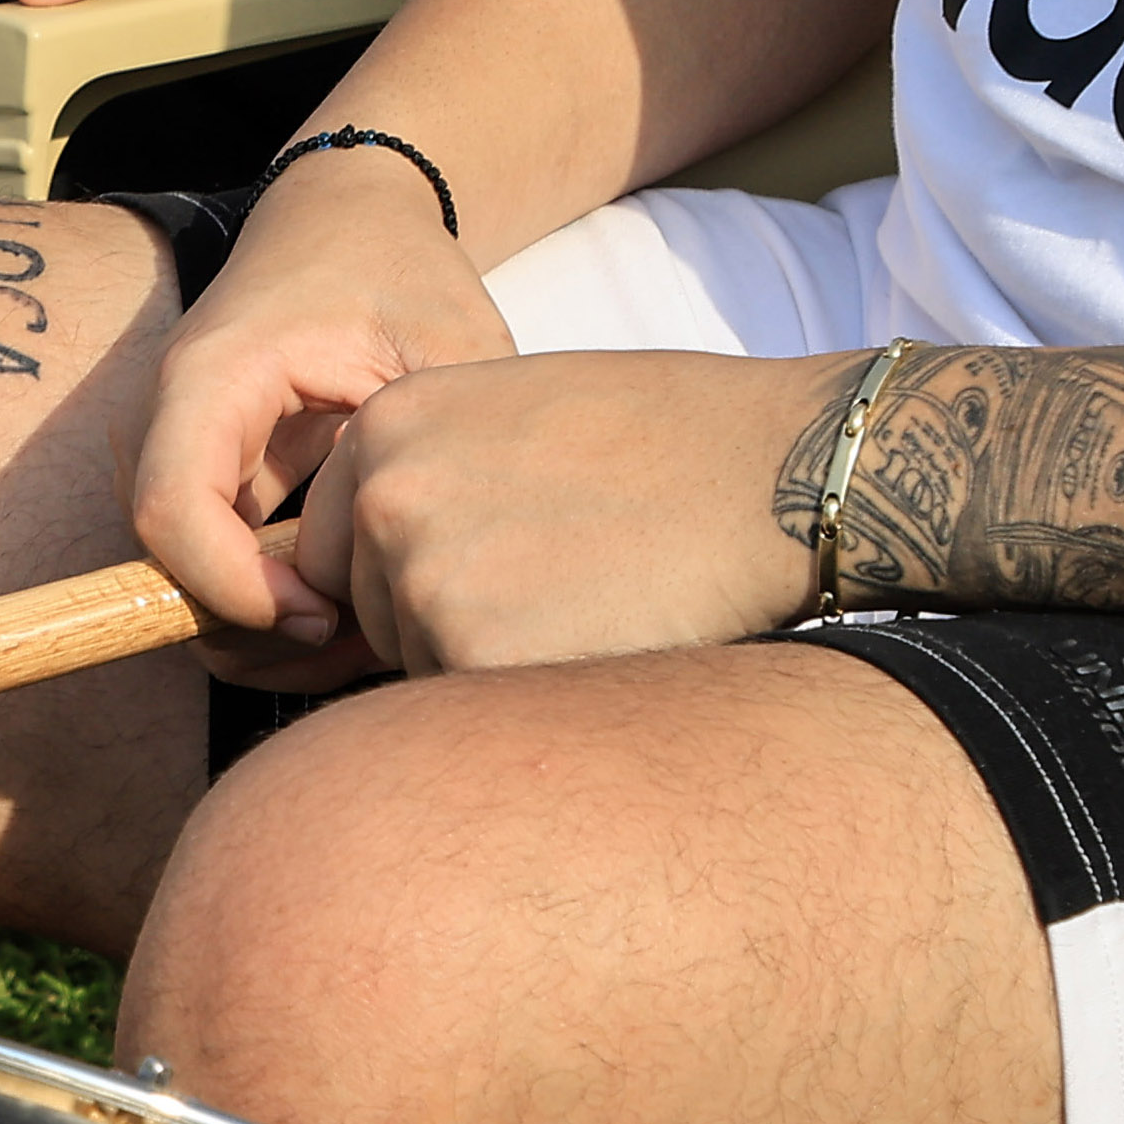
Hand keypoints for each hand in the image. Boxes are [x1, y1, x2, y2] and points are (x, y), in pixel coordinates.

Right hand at [123, 157, 520, 685]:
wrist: (344, 216)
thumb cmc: (395, 270)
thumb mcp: (444, 349)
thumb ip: (422, 456)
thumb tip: (391, 577)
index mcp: (212, 377)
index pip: (174, 514)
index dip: (238, 591)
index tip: (329, 614)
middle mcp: (169, 420)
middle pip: (167, 566)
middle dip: (257, 630)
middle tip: (363, 643)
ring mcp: (175, 452)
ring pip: (185, 581)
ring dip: (265, 630)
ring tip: (367, 633)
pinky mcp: (201, 477)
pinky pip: (212, 567)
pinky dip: (271, 607)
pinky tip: (350, 613)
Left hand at [283, 348, 833, 677]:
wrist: (782, 471)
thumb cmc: (667, 438)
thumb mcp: (511, 415)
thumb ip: (427, 472)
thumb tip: (372, 558)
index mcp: (385, 425)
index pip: (342, 544)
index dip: (416, 567)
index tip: (498, 558)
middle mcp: (386, 497)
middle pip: (373, 610)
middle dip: (443, 618)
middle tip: (558, 580)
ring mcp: (427, 578)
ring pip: (420, 665)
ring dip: (489, 658)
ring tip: (589, 599)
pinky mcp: (480, 657)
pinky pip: (473, 708)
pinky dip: (529, 695)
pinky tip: (602, 636)